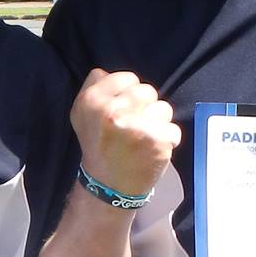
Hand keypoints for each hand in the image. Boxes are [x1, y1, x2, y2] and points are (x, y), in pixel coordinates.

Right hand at [73, 69, 179, 199]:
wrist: (107, 184)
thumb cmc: (99, 144)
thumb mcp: (82, 113)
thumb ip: (95, 86)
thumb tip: (109, 72)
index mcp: (93, 101)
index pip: (128, 78)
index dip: (129, 94)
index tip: (122, 111)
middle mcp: (113, 112)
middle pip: (148, 90)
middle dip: (144, 107)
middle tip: (132, 128)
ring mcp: (137, 127)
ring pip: (164, 108)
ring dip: (157, 123)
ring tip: (142, 139)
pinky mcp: (157, 141)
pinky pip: (173, 129)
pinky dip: (166, 141)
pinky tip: (151, 151)